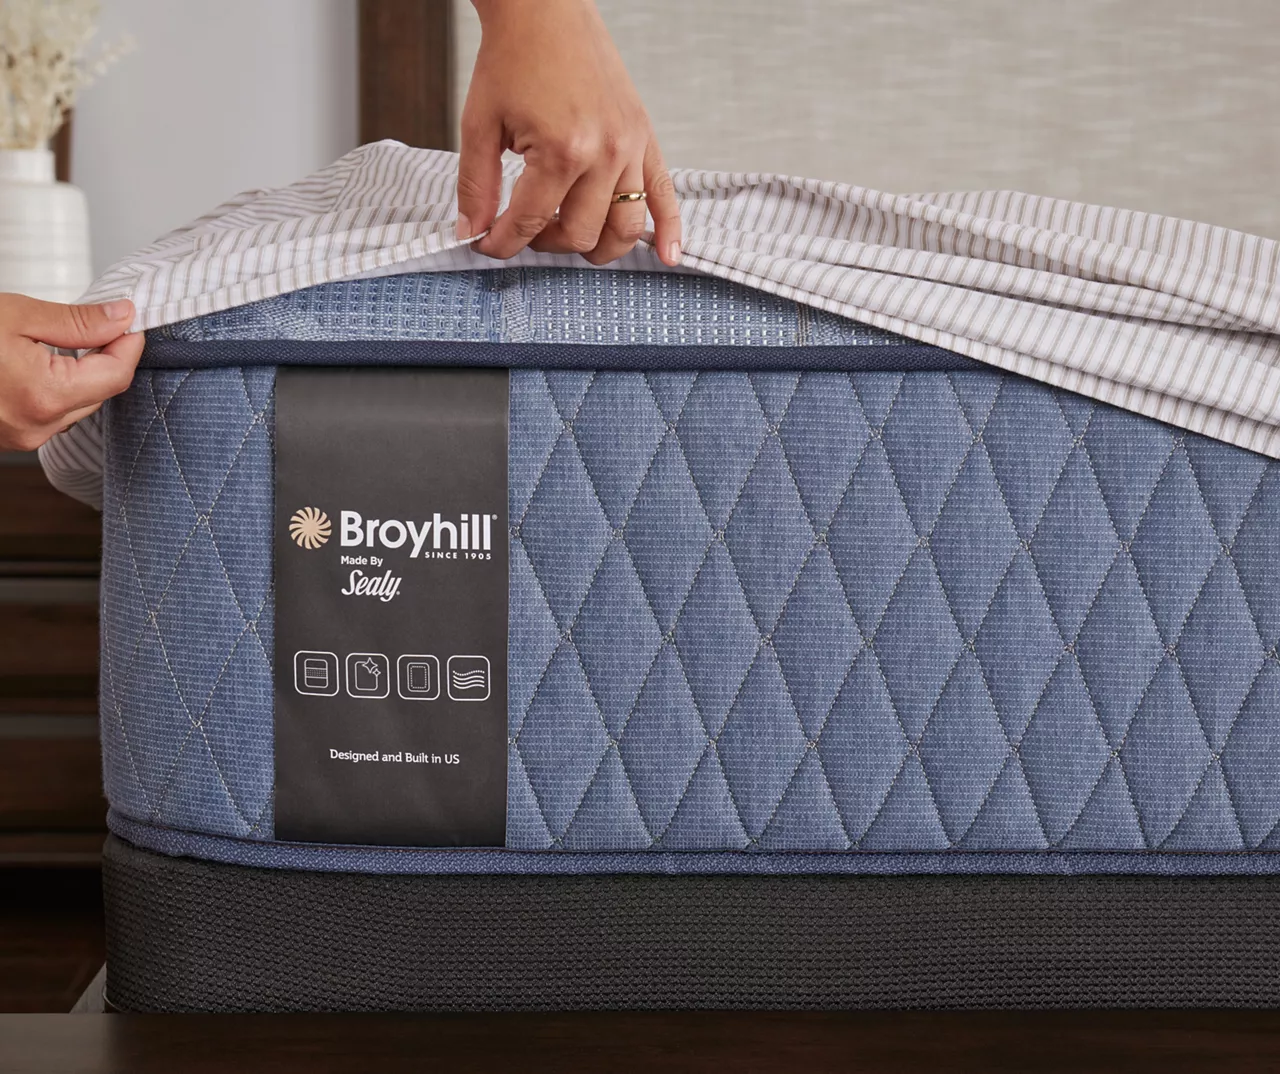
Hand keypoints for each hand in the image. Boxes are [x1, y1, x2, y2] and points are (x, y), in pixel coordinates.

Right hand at [0, 295, 142, 451]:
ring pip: (79, 406)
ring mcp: (22, 437)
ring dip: (84, 374)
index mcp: (43, 395)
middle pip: (101, 392)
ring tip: (71, 340)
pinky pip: (53, 414)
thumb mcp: (16, 315)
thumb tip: (122, 317)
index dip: (130, 345)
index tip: (131, 320)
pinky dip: (59, 388)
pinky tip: (46, 363)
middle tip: (106, 322)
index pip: (116, 375)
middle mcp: (36, 426)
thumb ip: (77, 321)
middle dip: (108, 357)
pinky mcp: (10, 439)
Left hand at [458, 0, 681, 266]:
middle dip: (544, 244)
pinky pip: (665, 195)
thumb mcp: (479, 124)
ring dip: (597, 248)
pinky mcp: (645, 138)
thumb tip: (472, 232)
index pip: (530, 222)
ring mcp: (631, 147)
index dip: (502, 243)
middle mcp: (604, 153)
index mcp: (562, 150)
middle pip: (580, 234)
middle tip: (523, 229)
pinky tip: (668, 256)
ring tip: (570, 239)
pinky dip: (669, 230)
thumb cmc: (514, 57)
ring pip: (624, 228)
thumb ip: (476, 185)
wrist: (545, 9)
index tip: (487, 245)